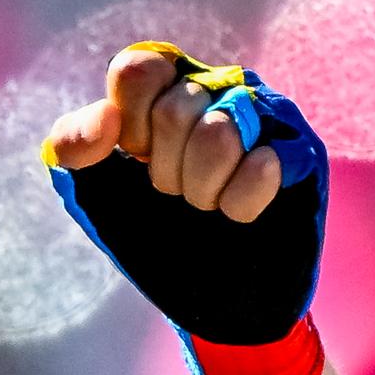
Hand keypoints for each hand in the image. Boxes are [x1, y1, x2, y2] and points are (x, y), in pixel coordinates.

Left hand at [41, 43, 326, 374]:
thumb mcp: (97, 195)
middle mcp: (219, 89)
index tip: (136, 160)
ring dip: (202, 190)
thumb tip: (102, 122)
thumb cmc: (156, 241)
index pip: (140, 71)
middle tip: (178, 196)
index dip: (131, 128)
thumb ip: (74, 147)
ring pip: (221, 131)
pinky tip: (239, 215)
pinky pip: (264, 165)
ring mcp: (265, 115)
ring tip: (208, 205)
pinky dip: (238, 205)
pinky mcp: (300, 153)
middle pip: (179, 110)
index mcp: (168, 89)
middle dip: (167, 174)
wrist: (210, 304)